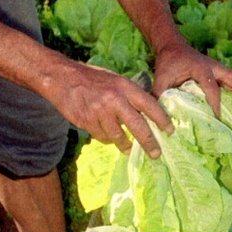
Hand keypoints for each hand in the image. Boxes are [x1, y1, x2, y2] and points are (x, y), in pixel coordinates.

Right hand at [47, 58, 172, 156]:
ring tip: (128, 149)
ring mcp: (100, 112)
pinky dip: (106, 138)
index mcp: (124, 86)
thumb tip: (145, 112)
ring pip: (118, 136)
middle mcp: (114, 99)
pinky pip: (101, 136)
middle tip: (156, 153)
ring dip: (124, 145)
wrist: (62, 78)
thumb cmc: (91, 78)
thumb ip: (128, 95)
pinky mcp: (87, 122)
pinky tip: (106, 135)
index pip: (149, 104)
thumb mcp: (114, 80)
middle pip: (138, 126)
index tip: (170, 131)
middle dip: (148, 142)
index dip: (161, 119)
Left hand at [152, 40, 231, 113]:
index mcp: (201, 68)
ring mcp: (218, 70)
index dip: (215, 104)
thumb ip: (160, 94)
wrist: (172, 46)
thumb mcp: (161, 77)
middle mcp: (215, 68)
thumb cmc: (168, 61)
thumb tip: (160, 116)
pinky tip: (231, 109)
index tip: (216, 118)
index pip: (212, 88)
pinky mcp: (218, 74)